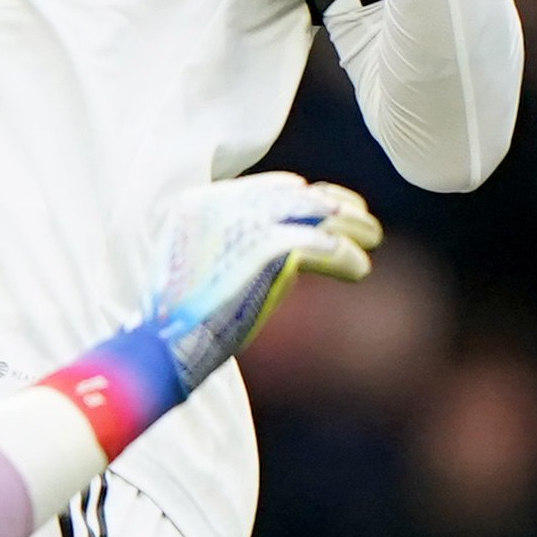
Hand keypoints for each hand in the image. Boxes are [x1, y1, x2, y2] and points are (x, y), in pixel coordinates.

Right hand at [149, 173, 381, 394]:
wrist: (163, 346)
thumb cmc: (181, 323)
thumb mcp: (202, 270)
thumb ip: (233, 246)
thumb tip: (284, 245)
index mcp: (201, 203)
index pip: (272, 189)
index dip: (310, 198)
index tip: (334, 211)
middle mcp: (221, 203)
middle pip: (297, 195)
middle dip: (336, 206)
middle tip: (364, 223)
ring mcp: (243, 221)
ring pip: (315, 214)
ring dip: (350, 226)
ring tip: (372, 239)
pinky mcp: (265, 248)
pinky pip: (321, 244)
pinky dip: (345, 257)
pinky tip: (359, 269)